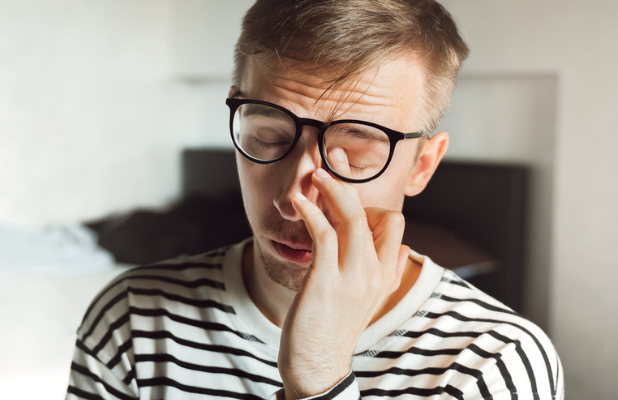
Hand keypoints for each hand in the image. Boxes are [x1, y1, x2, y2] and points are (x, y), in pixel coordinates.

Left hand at [278, 149, 409, 398]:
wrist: (317, 366)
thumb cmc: (335, 329)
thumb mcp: (368, 300)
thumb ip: (388, 272)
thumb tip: (406, 250)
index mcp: (384, 276)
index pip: (395, 225)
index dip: (374, 200)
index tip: (350, 183)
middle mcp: (373, 274)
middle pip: (374, 215)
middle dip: (352, 182)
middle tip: (333, 158)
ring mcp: (352, 278)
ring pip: (352, 219)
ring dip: (334, 190)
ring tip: (316, 172)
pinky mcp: (325, 281)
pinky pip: (324, 235)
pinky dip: (312, 212)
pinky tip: (301, 201)